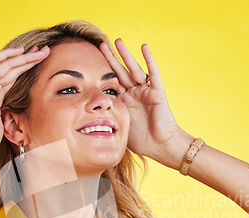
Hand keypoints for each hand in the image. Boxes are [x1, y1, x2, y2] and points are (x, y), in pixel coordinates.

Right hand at [0, 46, 49, 158]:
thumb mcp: (4, 126)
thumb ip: (11, 119)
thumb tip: (22, 124)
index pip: (12, 78)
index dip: (25, 69)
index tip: (40, 63)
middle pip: (11, 68)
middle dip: (28, 59)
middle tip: (44, 52)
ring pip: (6, 64)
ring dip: (23, 57)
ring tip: (39, 51)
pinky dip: (5, 55)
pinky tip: (19, 51)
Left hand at [100, 39, 188, 162]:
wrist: (161, 146)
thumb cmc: (142, 141)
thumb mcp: (119, 128)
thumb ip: (108, 120)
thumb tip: (88, 122)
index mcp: (124, 102)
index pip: (111, 83)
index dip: (102, 73)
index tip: (90, 62)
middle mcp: (134, 93)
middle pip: (121, 72)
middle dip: (111, 59)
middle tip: (101, 45)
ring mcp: (145, 91)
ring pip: (134, 69)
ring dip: (126, 55)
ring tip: (118, 41)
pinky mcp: (157, 92)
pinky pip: (153, 73)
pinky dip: (149, 60)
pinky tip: (143, 47)